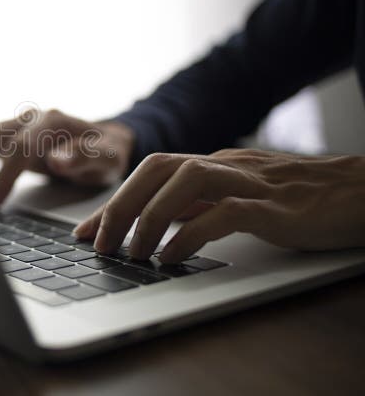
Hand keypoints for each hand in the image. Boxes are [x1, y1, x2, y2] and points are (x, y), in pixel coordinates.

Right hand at [0, 108, 134, 209]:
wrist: (105, 141)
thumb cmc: (106, 153)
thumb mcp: (108, 158)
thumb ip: (86, 157)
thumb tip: (59, 159)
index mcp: (52, 122)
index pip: (18, 147)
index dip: (2, 177)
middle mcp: (29, 118)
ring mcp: (15, 125)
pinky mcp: (6, 135)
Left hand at [74, 149, 364, 262]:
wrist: (359, 193)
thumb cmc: (297, 199)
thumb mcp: (236, 198)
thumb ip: (198, 205)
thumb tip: (154, 224)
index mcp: (212, 164)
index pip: (149, 173)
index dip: (112, 201)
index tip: (83, 233)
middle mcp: (224, 165)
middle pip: (156, 169)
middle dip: (119, 206)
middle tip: (98, 244)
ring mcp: (250, 182)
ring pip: (185, 180)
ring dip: (149, 217)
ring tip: (132, 252)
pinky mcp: (275, 205)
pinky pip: (224, 211)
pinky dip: (192, 233)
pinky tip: (172, 257)